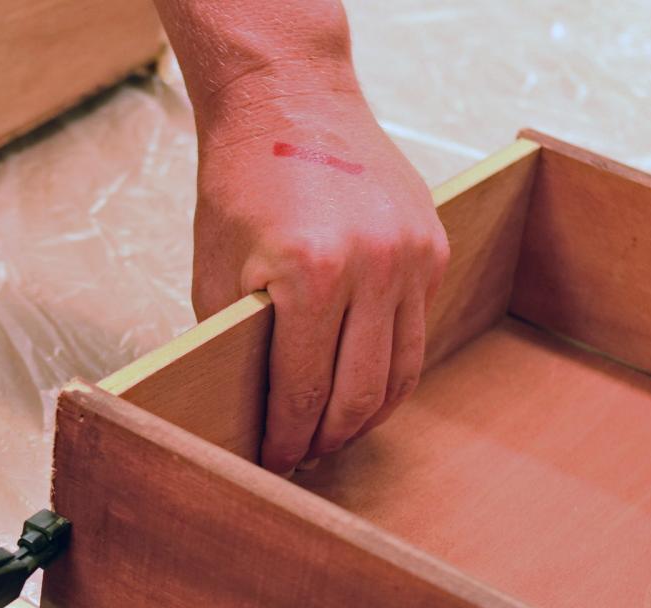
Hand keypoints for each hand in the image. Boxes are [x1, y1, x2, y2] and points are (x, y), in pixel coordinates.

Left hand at [190, 77, 449, 472]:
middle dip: (328, 438)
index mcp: (312, 274)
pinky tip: (362, 384)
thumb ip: (238, 347)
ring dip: (367, 414)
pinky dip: (390, 368)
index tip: (276, 461)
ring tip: (336, 433)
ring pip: (401, 372)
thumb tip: (252, 413)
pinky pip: (416, 331)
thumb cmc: (243, 184)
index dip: (288, 439)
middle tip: (305, 457)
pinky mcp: (434, 246)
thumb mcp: (216, 275)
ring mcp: (413, 255)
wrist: (290, 102)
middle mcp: (374, 266)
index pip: (304, 391)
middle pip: (360, 395)